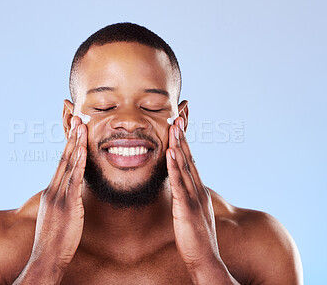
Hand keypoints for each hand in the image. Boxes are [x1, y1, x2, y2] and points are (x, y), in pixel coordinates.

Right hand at [30, 116, 86, 272]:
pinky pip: (74, 180)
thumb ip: (63, 202)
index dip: (68, 145)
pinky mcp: (68, 205)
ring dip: (76, 144)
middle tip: (77, 118)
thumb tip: (72, 195)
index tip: (74, 130)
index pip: (61, 163)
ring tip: (82, 126)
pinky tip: (83, 150)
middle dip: (72, 138)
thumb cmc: (54, 240)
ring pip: (69, 165)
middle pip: (64, 158)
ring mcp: (59, 196)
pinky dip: (79, 163)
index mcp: (51, 192)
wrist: (46, 258)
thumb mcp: (57, 216)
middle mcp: (53, 190)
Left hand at [166, 117, 225, 277]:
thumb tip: (181, 189)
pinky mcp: (186, 208)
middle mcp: (198, 190)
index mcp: (198, 191)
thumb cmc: (196, 237)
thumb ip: (188, 199)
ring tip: (172, 128)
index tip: (177, 129)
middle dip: (181, 138)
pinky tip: (170, 153)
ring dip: (178, 146)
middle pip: (188, 159)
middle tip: (175, 119)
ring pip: (184, 167)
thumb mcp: (193, 212)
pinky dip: (174, 167)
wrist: (205, 258)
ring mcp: (193, 197)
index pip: (190, 162)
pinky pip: (179, 184)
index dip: (184, 145)